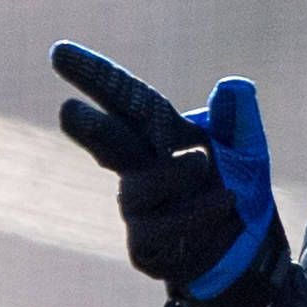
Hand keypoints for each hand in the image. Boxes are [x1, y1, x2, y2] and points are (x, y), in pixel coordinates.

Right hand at [50, 44, 288, 306]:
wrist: (246, 253)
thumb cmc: (237, 188)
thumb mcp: (248, 150)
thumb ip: (238, 121)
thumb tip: (233, 87)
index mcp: (158, 133)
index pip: (124, 98)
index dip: (94, 76)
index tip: (59, 52)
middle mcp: (139, 167)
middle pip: (108, 141)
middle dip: (89, 127)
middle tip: (67, 111)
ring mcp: (137, 209)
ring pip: (140, 189)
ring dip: (172, 176)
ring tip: (206, 164)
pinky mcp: (144, 247)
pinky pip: (159, 229)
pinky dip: (194, 214)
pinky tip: (223, 206)